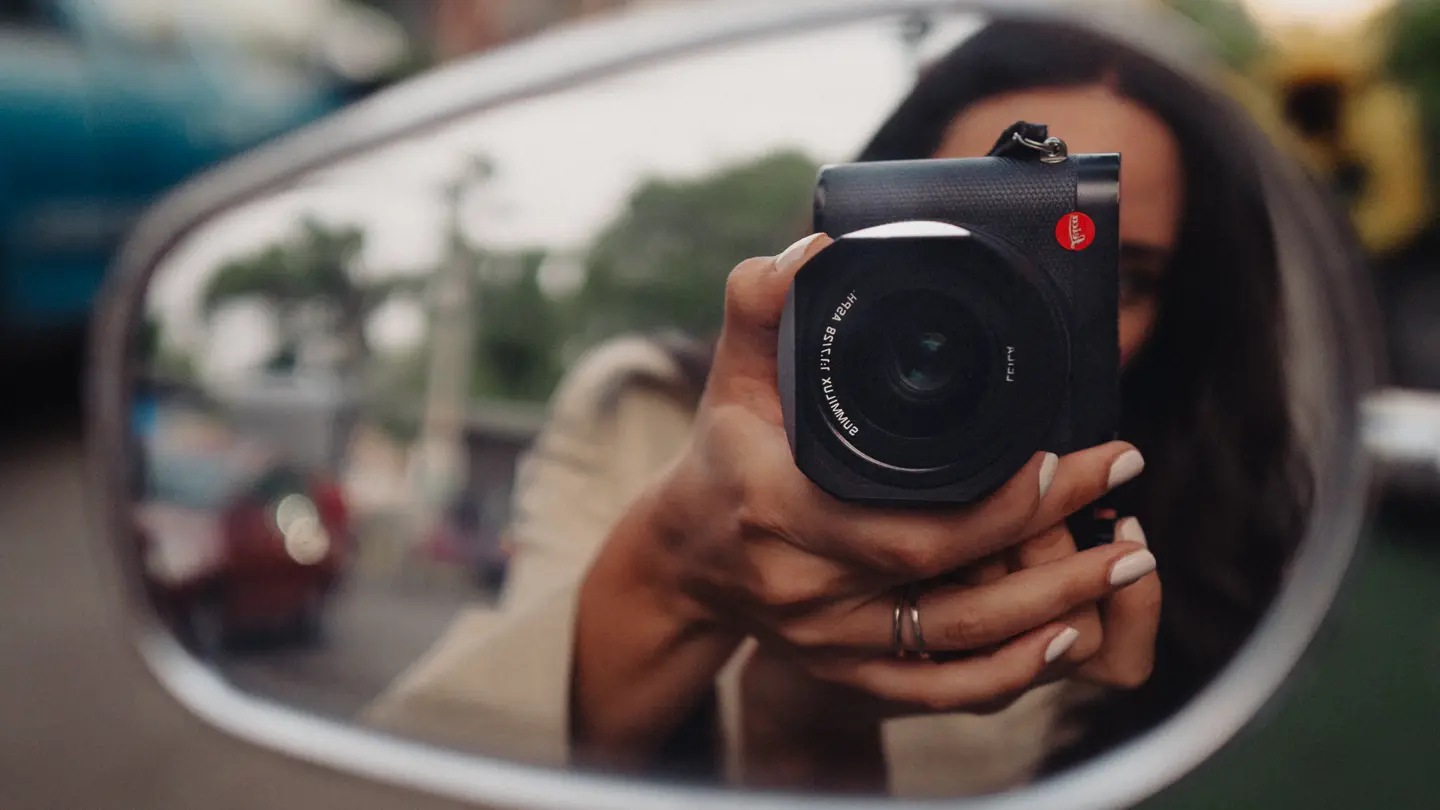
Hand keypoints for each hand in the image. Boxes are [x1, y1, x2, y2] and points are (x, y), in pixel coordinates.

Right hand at [640, 234, 1151, 709]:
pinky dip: (1012, 674)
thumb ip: (762, 305)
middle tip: (1123, 483)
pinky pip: (943, 693)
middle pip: (949, 588)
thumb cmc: (721, 459)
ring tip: (1125, 557)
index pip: (902, 528)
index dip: (992, 507)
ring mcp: (831, 645)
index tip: (1064, 455)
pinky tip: (1067, 636)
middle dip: (1050, 542)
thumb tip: (816, 248)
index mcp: (780, 515)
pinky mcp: (851, 675)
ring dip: (1055, 610)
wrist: (686, 560)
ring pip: (961, 649)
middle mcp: (807, 593)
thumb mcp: (732, 377)